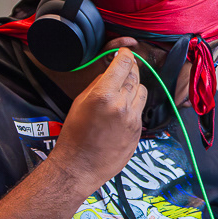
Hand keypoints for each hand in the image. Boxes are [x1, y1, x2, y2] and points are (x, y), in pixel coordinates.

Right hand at [51, 49, 147, 193]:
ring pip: (142, 90)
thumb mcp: (79, 103)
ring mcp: (133, 119)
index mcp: (103, 95)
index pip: (123, 64)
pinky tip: (123, 109)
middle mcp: (121, 105)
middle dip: (130, 68)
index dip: (125, 54)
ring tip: (123, 90)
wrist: (80, 167)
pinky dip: (135, 104)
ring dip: (134, 86)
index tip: (125, 51)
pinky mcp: (139, 130)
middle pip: (134, 75)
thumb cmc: (75, 136)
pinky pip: (141, 109)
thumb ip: (98, 84)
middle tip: (125, 66)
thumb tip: (111, 73)